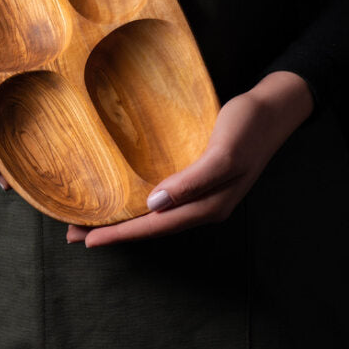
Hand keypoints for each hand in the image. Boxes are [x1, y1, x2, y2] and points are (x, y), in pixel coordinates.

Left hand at [67, 70, 313, 246]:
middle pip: (151, 226)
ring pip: (155, 215)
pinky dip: (140, 203)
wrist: (274, 108)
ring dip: (124, 219)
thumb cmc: (249, 127)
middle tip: (74, 233)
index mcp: (209, 206)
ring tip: (91, 220)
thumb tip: (155, 205)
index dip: (121, 234)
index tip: (87, 239)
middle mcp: (203, 206)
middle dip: (114, 232)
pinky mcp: (199, 177)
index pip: (155, 227)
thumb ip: (192, 181)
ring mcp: (202, 194)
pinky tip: (127, 198)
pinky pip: (163, 198)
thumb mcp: (224, 153)